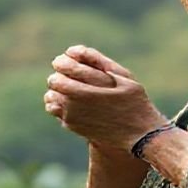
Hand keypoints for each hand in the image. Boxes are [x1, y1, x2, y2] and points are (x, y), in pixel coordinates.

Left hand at [43, 46, 168, 150]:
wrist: (137, 136)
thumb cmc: (134, 103)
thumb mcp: (124, 78)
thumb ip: (100, 62)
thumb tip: (74, 51)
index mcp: (86, 91)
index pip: (63, 69)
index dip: (62, 62)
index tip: (65, 60)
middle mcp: (75, 105)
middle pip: (54, 82)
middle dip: (60, 75)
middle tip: (67, 72)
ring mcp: (71, 117)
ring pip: (51, 96)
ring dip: (57, 89)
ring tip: (69, 87)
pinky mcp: (70, 126)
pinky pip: (55, 109)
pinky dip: (58, 102)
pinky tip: (71, 100)